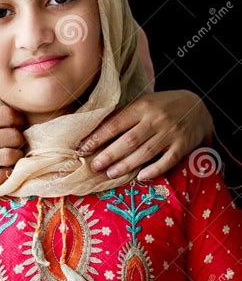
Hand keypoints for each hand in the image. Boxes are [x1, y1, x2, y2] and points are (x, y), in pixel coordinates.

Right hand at [0, 105, 25, 192]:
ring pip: (12, 156)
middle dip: (18, 139)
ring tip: (10, 157)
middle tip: (14, 143)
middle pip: (14, 136)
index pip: (8, 115)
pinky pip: (2, 176)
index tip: (17, 125)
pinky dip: (6, 174)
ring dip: (15, 157)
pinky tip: (1, 171)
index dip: (18, 120)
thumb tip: (9, 121)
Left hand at [78, 90, 212, 181]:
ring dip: (126, 165)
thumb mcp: (144, 103)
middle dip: (109, 155)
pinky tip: (141, 177)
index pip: (115, 124)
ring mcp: (171, 133)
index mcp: (142, 106)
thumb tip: (96, 132)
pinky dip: (154, 170)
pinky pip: (167, 161)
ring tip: (110, 173)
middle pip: (128, 141)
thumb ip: (124, 116)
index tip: (83, 148)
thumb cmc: (162, 106)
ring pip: (145, 152)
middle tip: (94, 166)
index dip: (97, 137)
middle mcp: (156, 119)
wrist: (198, 106)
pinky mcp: (183, 145)